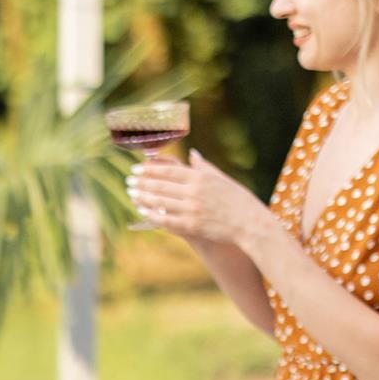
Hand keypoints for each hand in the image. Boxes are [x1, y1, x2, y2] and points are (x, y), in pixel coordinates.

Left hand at [127, 151, 266, 245]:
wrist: (249, 223)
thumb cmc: (237, 199)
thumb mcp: (221, 178)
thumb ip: (203, 167)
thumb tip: (192, 153)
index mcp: (201, 178)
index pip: (169, 171)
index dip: (150, 169)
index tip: (137, 168)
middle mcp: (194, 192)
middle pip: (161, 186)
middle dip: (142, 182)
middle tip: (129, 180)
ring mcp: (192, 209)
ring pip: (160, 202)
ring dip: (143, 197)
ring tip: (132, 193)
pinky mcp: (191, 225)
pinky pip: (166, 220)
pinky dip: (152, 215)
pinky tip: (143, 211)